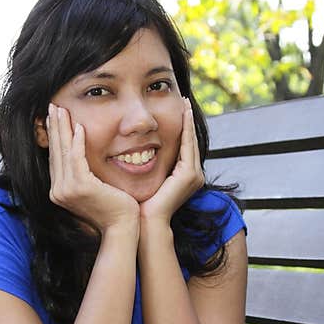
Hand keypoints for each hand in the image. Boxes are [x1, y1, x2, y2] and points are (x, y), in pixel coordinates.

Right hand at [47, 104, 138, 233]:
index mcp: (59, 191)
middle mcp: (58, 190)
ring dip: (62, 128)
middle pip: (55, 151)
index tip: (54, 117)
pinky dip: (77, 141)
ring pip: (63, 152)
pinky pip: (76, 158)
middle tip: (52, 106)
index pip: (55, 157)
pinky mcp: (80, 187)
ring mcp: (66, 190)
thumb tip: (81, 158)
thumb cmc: (114, 209)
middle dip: (54, 127)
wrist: (122, 228)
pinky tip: (79, 126)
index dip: (54, 136)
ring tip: (61, 109)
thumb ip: (84, 175)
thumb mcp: (95, 189)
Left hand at [139, 97, 204, 223]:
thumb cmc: (138, 206)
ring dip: (188, 121)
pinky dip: (185, 130)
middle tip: (185, 100)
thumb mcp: (145, 181)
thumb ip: (144, 167)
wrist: (144, 223)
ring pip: (191, 141)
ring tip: (186, 103)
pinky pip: (187, 146)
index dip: (181, 128)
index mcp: (183, 177)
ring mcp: (194, 176)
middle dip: (187, 121)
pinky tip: (183, 114)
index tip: (178, 110)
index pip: (183, 147)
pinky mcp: (188, 175)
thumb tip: (130, 153)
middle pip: (190, 141)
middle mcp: (193, 175)